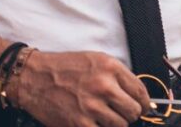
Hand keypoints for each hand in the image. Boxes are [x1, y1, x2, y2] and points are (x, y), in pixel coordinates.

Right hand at [13, 50, 152, 126]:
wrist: (35, 78)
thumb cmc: (65, 68)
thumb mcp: (96, 60)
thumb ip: (117, 76)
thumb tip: (136, 94)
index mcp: (110, 68)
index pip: (140, 91)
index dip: (145, 102)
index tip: (144, 107)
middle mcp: (104, 86)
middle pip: (134, 111)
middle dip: (131, 114)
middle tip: (123, 113)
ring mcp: (92, 106)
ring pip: (121, 125)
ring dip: (116, 123)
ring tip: (105, 116)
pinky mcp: (80, 124)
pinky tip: (94, 122)